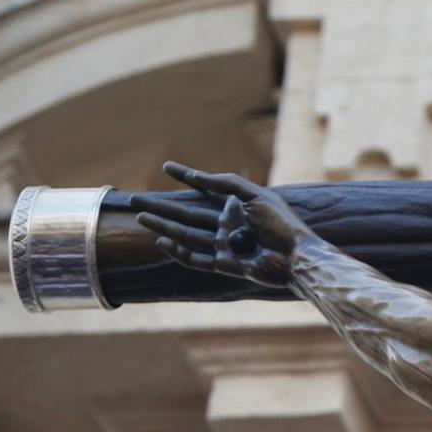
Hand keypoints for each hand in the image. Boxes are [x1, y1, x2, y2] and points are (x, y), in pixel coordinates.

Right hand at [131, 162, 316, 289]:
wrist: (297, 256)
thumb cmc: (282, 223)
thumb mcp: (255, 195)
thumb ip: (226, 184)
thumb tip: (197, 176)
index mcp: (236, 206)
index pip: (205, 188)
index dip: (187, 177)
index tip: (167, 167)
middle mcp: (227, 225)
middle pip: (187, 214)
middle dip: (161, 206)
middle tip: (135, 199)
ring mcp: (224, 245)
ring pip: (186, 235)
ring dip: (163, 226)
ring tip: (140, 216)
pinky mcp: (225, 265)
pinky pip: (196, 259)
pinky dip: (178, 251)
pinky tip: (162, 240)